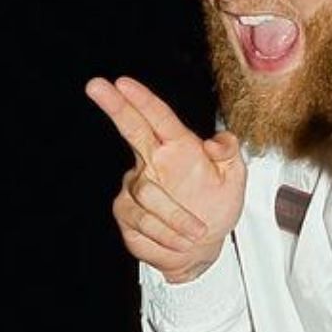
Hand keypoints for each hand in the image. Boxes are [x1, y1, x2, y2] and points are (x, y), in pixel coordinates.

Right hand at [88, 76, 246, 282]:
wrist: (204, 247)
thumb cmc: (216, 206)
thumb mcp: (235, 178)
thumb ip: (230, 153)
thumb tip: (217, 143)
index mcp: (178, 145)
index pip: (158, 117)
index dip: (141, 100)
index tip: (123, 83)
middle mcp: (153, 161)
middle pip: (130, 128)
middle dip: (114, 106)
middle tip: (96, 86)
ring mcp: (136, 187)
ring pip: (147, 193)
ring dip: (175, 216)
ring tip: (195, 231)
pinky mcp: (126, 213)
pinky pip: (142, 221)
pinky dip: (166, 233)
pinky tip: (178, 239)